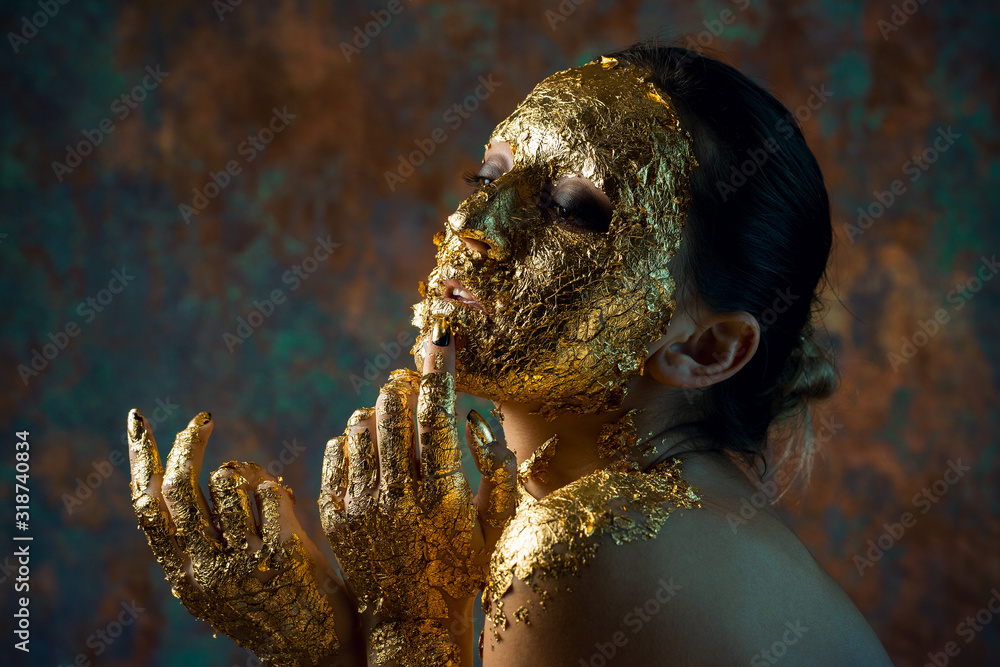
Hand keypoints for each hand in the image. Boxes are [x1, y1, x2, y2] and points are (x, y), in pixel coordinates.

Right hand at [127, 409, 362, 666]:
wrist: (315, 648)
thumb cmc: (270, 605)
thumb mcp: (220, 581)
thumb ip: (200, 541)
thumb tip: (187, 476)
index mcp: (183, 576)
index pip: (147, 506)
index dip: (139, 458)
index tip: (137, 419)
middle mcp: (204, 571)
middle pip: (179, 488)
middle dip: (186, 444)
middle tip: (202, 421)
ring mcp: (241, 564)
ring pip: (223, 484)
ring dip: (238, 470)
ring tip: (257, 485)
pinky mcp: (281, 555)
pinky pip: (265, 493)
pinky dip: (270, 484)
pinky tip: (280, 497)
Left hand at [318, 318, 516, 625]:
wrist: (412, 621)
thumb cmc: (464, 568)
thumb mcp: (496, 524)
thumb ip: (499, 468)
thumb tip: (474, 419)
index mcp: (443, 495)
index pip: (437, 415)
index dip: (439, 370)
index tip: (441, 336)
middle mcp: (399, 497)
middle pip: (393, 413)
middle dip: (404, 387)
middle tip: (412, 384)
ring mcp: (362, 506)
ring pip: (362, 427)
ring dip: (379, 411)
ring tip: (393, 417)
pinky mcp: (337, 515)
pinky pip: (337, 452)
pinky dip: (353, 436)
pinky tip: (370, 446)